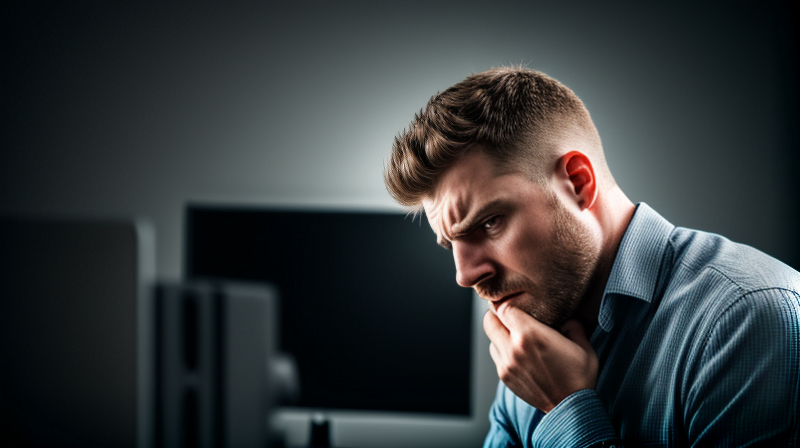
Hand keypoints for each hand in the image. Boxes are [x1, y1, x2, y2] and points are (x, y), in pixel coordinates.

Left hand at [483, 306, 598, 412]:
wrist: (571, 408)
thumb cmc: (579, 376)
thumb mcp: (582, 345)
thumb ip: (572, 325)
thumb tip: (566, 318)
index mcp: (530, 335)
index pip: (504, 307)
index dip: (509, 303)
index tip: (517, 302)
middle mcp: (513, 348)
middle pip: (489, 320)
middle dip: (497, 314)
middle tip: (511, 315)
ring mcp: (506, 364)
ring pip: (490, 338)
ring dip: (499, 333)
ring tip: (516, 335)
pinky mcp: (504, 377)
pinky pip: (496, 354)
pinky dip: (502, 349)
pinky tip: (518, 351)